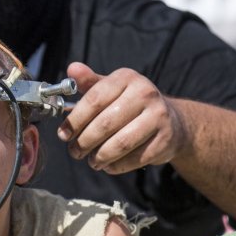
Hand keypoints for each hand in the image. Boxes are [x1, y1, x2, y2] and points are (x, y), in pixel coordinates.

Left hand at [58, 62, 187, 174]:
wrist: (172, 121)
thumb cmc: (131, 105)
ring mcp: (158, 116)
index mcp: (127, 78)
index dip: (75, 120)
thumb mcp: (111, 89)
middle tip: (75, 152)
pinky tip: (108, 165)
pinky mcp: (165, 139)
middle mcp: (145, 93)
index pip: (94, 99)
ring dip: (100, 157)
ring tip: (92, 161)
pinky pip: (134, 158)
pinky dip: (117, 166)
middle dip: (84, 142)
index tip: (63, 135)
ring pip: (120, 144)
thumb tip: (72, 69)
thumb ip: (89, 82)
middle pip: (105, 124)